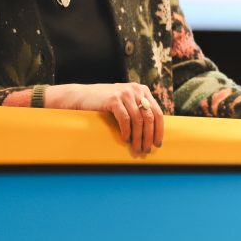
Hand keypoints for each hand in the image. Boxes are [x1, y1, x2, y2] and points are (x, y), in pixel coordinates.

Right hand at [47, 83, 163, 154]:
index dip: (159, 130)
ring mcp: (125, 93)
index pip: (157, 112)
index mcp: (142, 90)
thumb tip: (152, 132)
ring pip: (138, 120)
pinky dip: (127, 132)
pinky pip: (125, 119)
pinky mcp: (113, 100)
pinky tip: (125, 140)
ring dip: (138, 137)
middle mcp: (136, 90)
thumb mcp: (125, 103)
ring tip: (136, 149)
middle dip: (149, 136)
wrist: (81, 96)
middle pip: (149, 117)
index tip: (158, 144)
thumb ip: (138, 110)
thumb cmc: (104, 103)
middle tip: (146, 150)